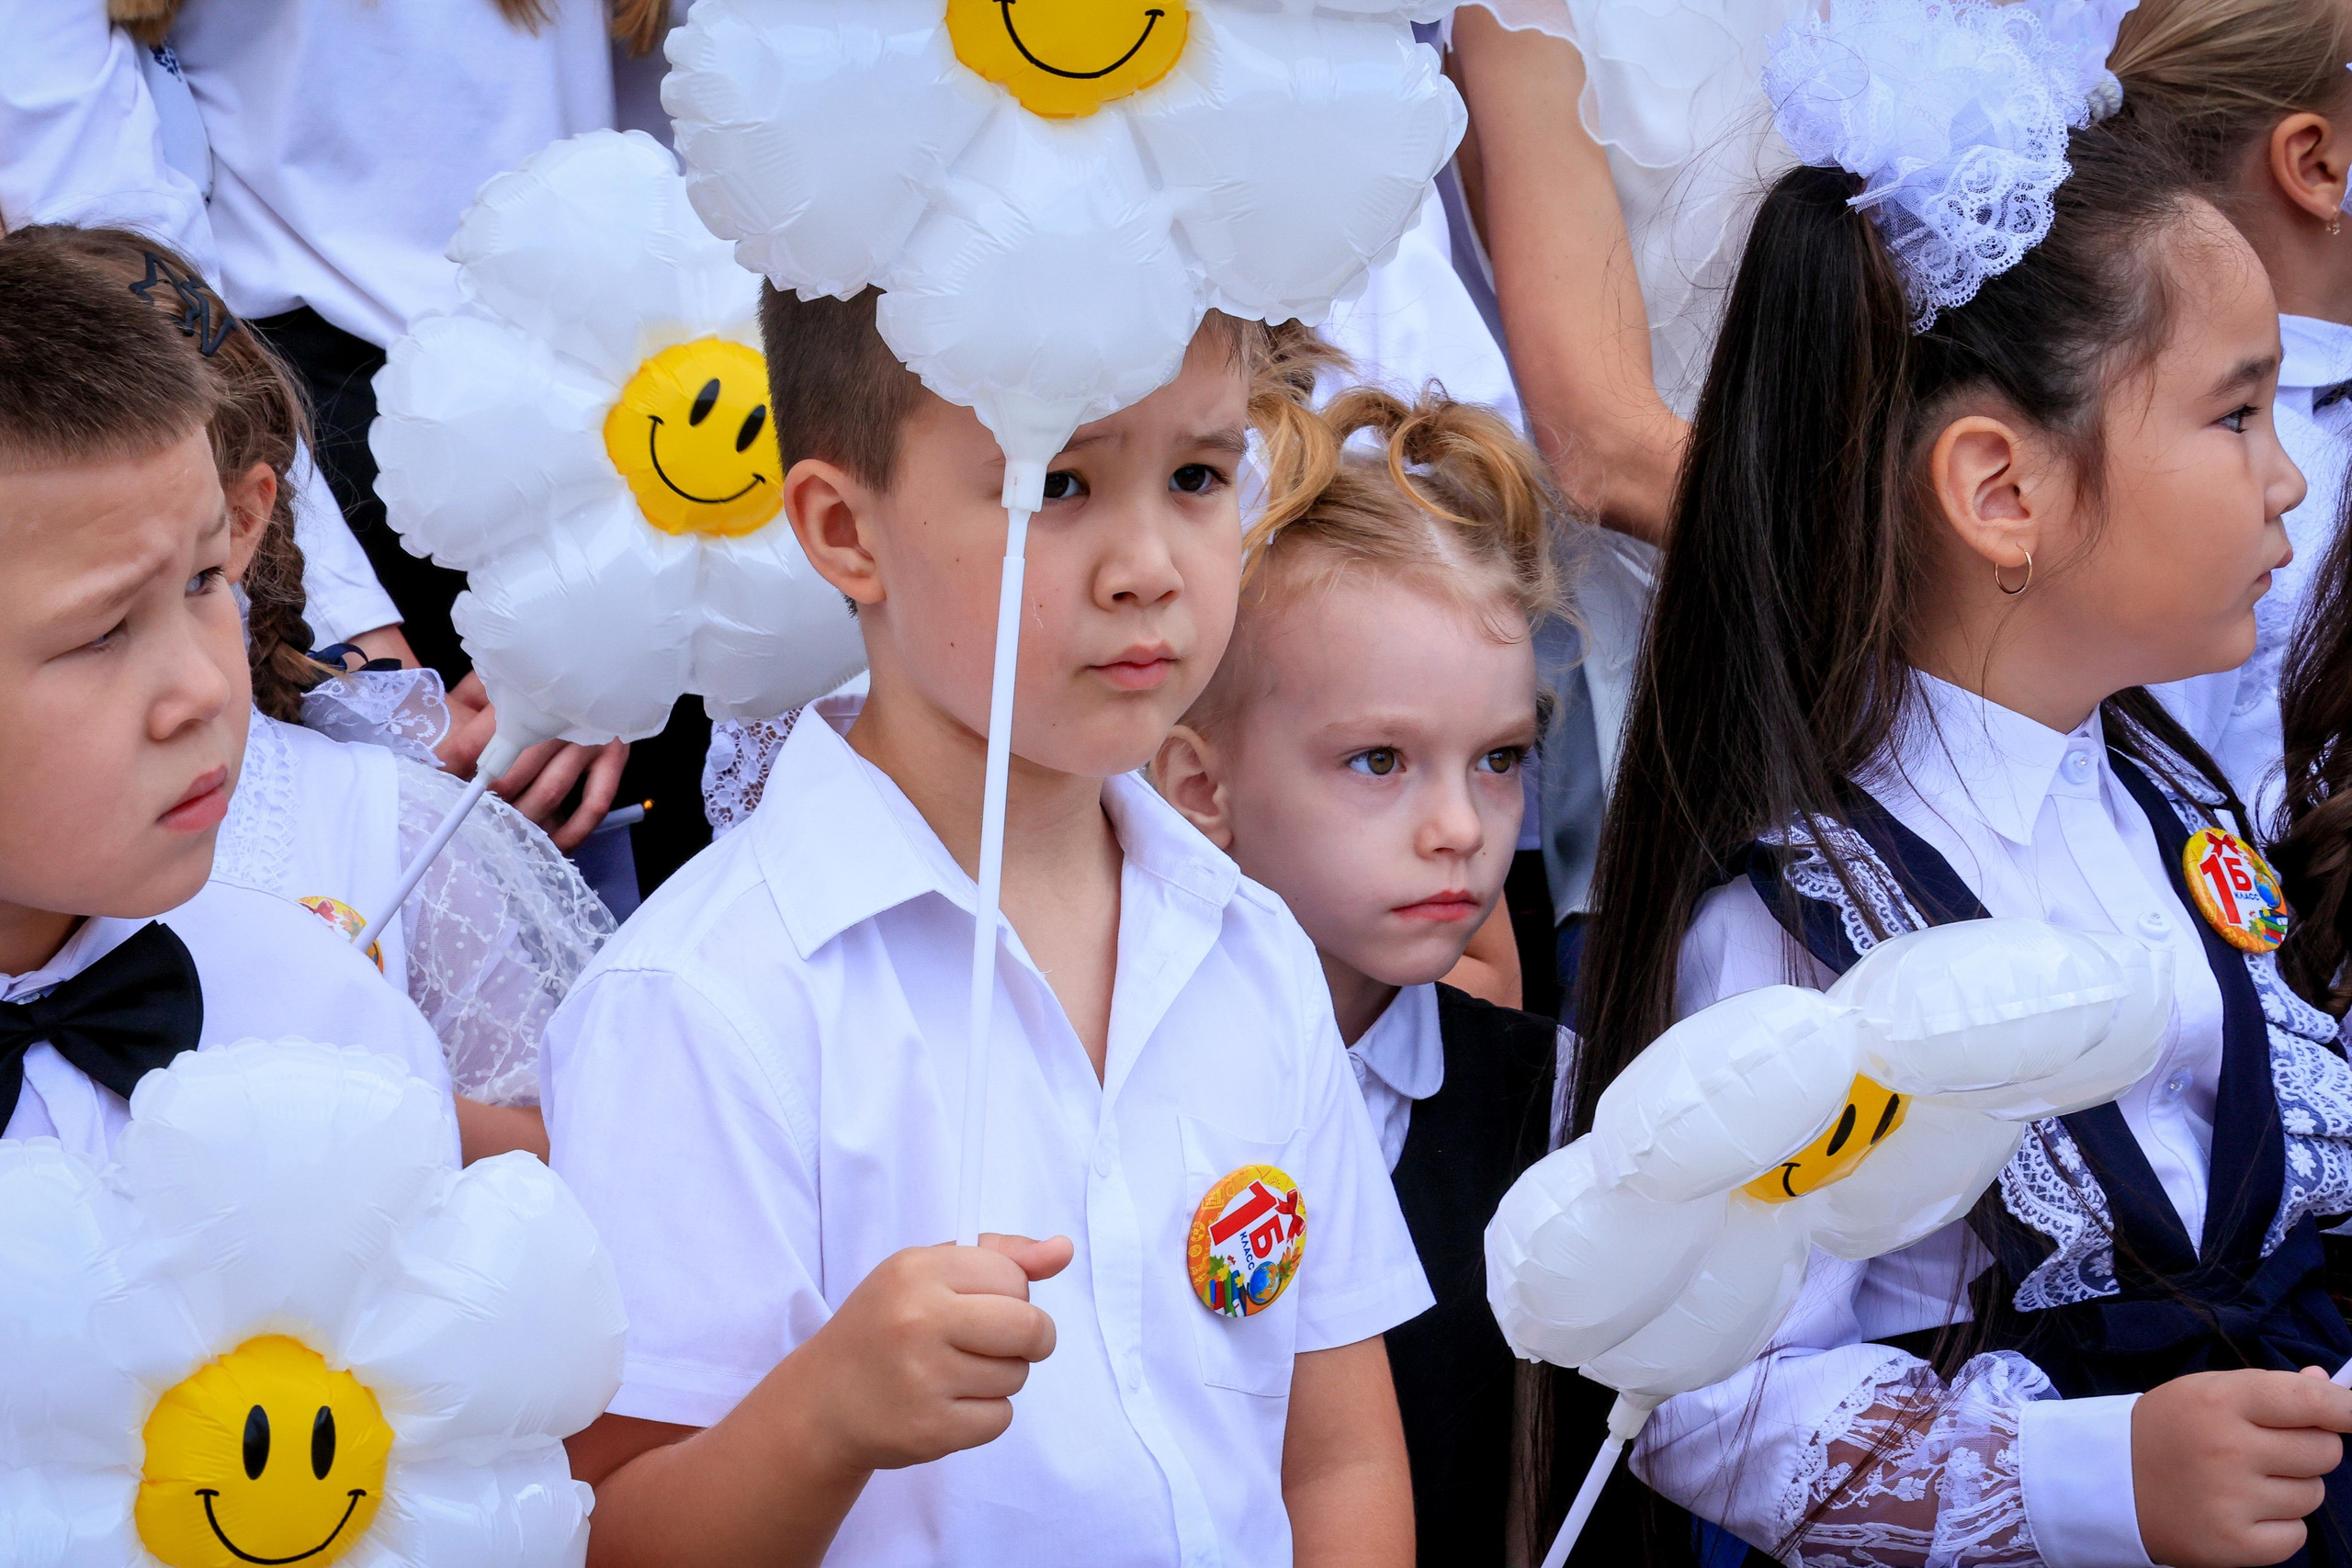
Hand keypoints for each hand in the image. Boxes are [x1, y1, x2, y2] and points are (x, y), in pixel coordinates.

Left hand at [433, 671, 628, 850]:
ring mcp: (589, 739)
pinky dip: (574, 830)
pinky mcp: (614, 756)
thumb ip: (467, 701)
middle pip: (512, 775)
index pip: (475, 741)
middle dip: (487, 802)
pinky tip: (555, 845)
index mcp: (521, 696)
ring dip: (523, 821)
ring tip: (503, 836)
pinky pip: (595, 803)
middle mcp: (558, 718)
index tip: (436, 785)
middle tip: (470, 819)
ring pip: (549, 793)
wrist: (602, 666)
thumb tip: (430, 729)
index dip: (452, 768)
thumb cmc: (537, 681)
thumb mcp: (498, 679)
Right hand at [796, 1233, 1070, 1476]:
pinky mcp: (930, 1429)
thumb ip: (1001, 1256)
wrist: (824, 1401)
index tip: (984, 1305)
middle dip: (1032, 1338)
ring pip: (1017, 1375)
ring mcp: (923, 1378)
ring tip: (956, 1373)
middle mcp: (918, 1320)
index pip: (1014, 1277)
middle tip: (1002, 1343)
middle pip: (1030, 1327)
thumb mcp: (929, 1272)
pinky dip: (985, 1414)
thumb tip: (1063, 1250)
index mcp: (917, 1271)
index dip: (1011, 1293)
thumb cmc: (887, 1326)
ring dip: (1002, 1376)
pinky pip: (1000, 1418)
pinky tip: (948, 1404)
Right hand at [2133, 1366, 2351, 1566]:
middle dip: (2310, 1449)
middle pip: (2324, 1451)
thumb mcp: (2206, 1392)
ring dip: (2292, 1489)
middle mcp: (2227, 1448)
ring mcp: (2230, 1500)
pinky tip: (2245, 1512)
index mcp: (2219, 1400)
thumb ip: (2269, 1388)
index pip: (2311, 1401)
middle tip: (2272, 1450)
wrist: (2106, 1482)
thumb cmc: (2166, 1430)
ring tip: (2248, 1483)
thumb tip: (2327, 1384)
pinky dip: (2280, 1526)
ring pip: (2313, 1495)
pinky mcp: (2233, 1544)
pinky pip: (2297, 1535)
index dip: (2345, 1408)